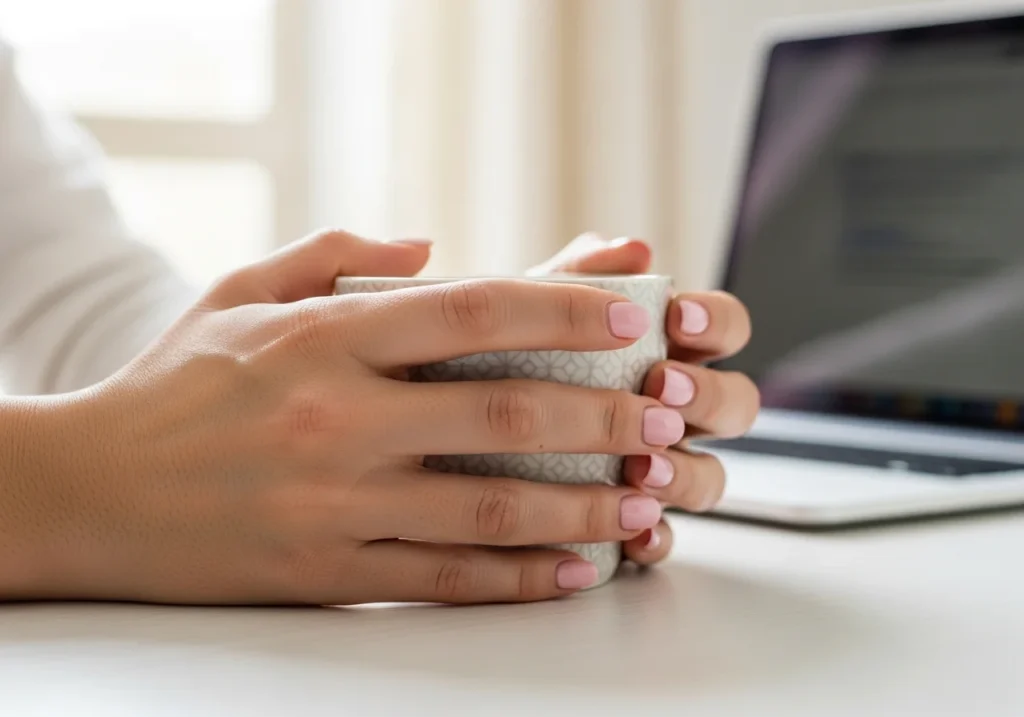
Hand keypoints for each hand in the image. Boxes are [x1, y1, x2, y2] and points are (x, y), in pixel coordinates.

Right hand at [9, 231, 679, 604]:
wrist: (87, 492)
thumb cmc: (171, 385)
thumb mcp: (238, 291)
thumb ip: (335, 252)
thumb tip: (431, 243)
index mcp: (326, 337)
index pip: (471, 312)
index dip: (562, 311)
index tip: (631, 314)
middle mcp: (339, 418)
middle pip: (504, 414)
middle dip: (603, 416)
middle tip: (666, 416)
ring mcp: (335, 502)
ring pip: (488, 507)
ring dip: (582, 506)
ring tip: (645, 501)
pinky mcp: (327, 570)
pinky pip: (444, 577)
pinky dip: (519, 577)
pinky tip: (574, 571)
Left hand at [531, 233, 759, 564]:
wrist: (452, 415)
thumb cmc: (505, 351)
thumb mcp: (530, 309)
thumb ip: (578, 277)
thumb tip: (630, 249)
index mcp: (667, 349)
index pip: (726, 327)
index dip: (716, 323)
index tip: (677, 320)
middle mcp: (674, 409)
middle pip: (736, 404)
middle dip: (708, 397)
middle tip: (661, 387)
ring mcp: (659, 466)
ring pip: (710, 477)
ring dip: (685, 473)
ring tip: (641, 467)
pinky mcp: (630, 519)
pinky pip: (664, 536)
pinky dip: (656, 537)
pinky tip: (633, 534)